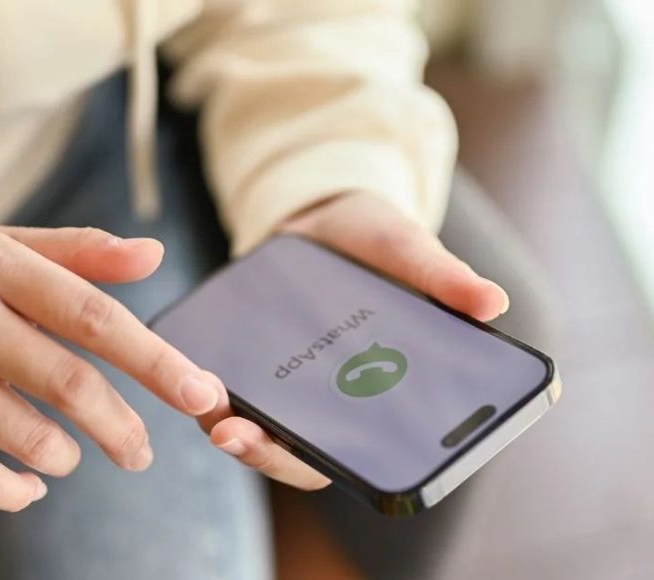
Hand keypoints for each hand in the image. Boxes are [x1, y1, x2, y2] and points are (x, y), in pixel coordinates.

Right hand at [0, 226, 222, 511]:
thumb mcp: (7, 242)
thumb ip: (80, 251)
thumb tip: (155, 253)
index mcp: (4, 267)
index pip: (96, 318)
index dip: (154, 360)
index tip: (202, 394)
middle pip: (64, 380)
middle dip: (116, 425)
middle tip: (141, 454)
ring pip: (12, 424)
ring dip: (58, 452)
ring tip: (76, 460)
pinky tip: (27, 490)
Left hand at [204, 191, 508, 490]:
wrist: (324, 215)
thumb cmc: (377, 241)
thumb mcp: (409, 249)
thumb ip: (443, 276)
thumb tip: (493, 302)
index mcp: (379, 388)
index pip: (365, 446)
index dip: (343, 461)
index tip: (315, 458)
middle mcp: (332, 397)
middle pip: (304, 449)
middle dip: (270, 452)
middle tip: (237, 435)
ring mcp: (290, 381)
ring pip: (262, 425)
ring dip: (232, 426)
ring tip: (211, 408)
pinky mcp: (255, 359)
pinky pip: (233, 386)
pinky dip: (214, 389)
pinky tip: (196, 373)